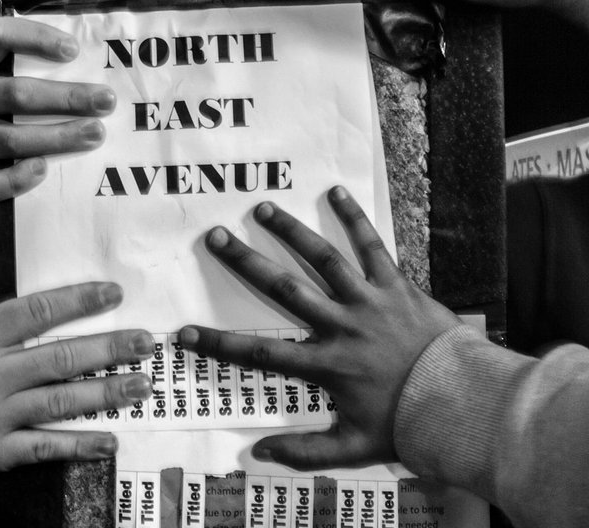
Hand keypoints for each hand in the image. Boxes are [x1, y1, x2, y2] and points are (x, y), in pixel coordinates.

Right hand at [0, 280, 152, 499]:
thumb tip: (11, 266)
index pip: (33, 312)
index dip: (77, 301)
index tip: (113, 294)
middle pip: (58, 357)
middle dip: (108, 348)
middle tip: (146, 342)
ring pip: (60, 401)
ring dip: (107, 393)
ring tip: (142, 386)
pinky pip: (46, 447)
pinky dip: (81, 445)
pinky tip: (110, 441)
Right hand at [178, 186, 461, 469]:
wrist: (465, 404)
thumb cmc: (409, 425)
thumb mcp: (355, 448)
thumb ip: (305, 451)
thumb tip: (258, 455)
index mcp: (326, 364)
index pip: (260, 355)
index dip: (217, 344)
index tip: (182, 333)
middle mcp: (341, 326)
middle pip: (283, 289)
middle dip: (245, 262)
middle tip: (214, 237)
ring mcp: (368, 301)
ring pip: (323, 259)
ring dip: (291, 232)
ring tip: (262, 208)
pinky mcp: (396, 286)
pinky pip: (373, 247)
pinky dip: (354, 220)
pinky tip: (335, 193)